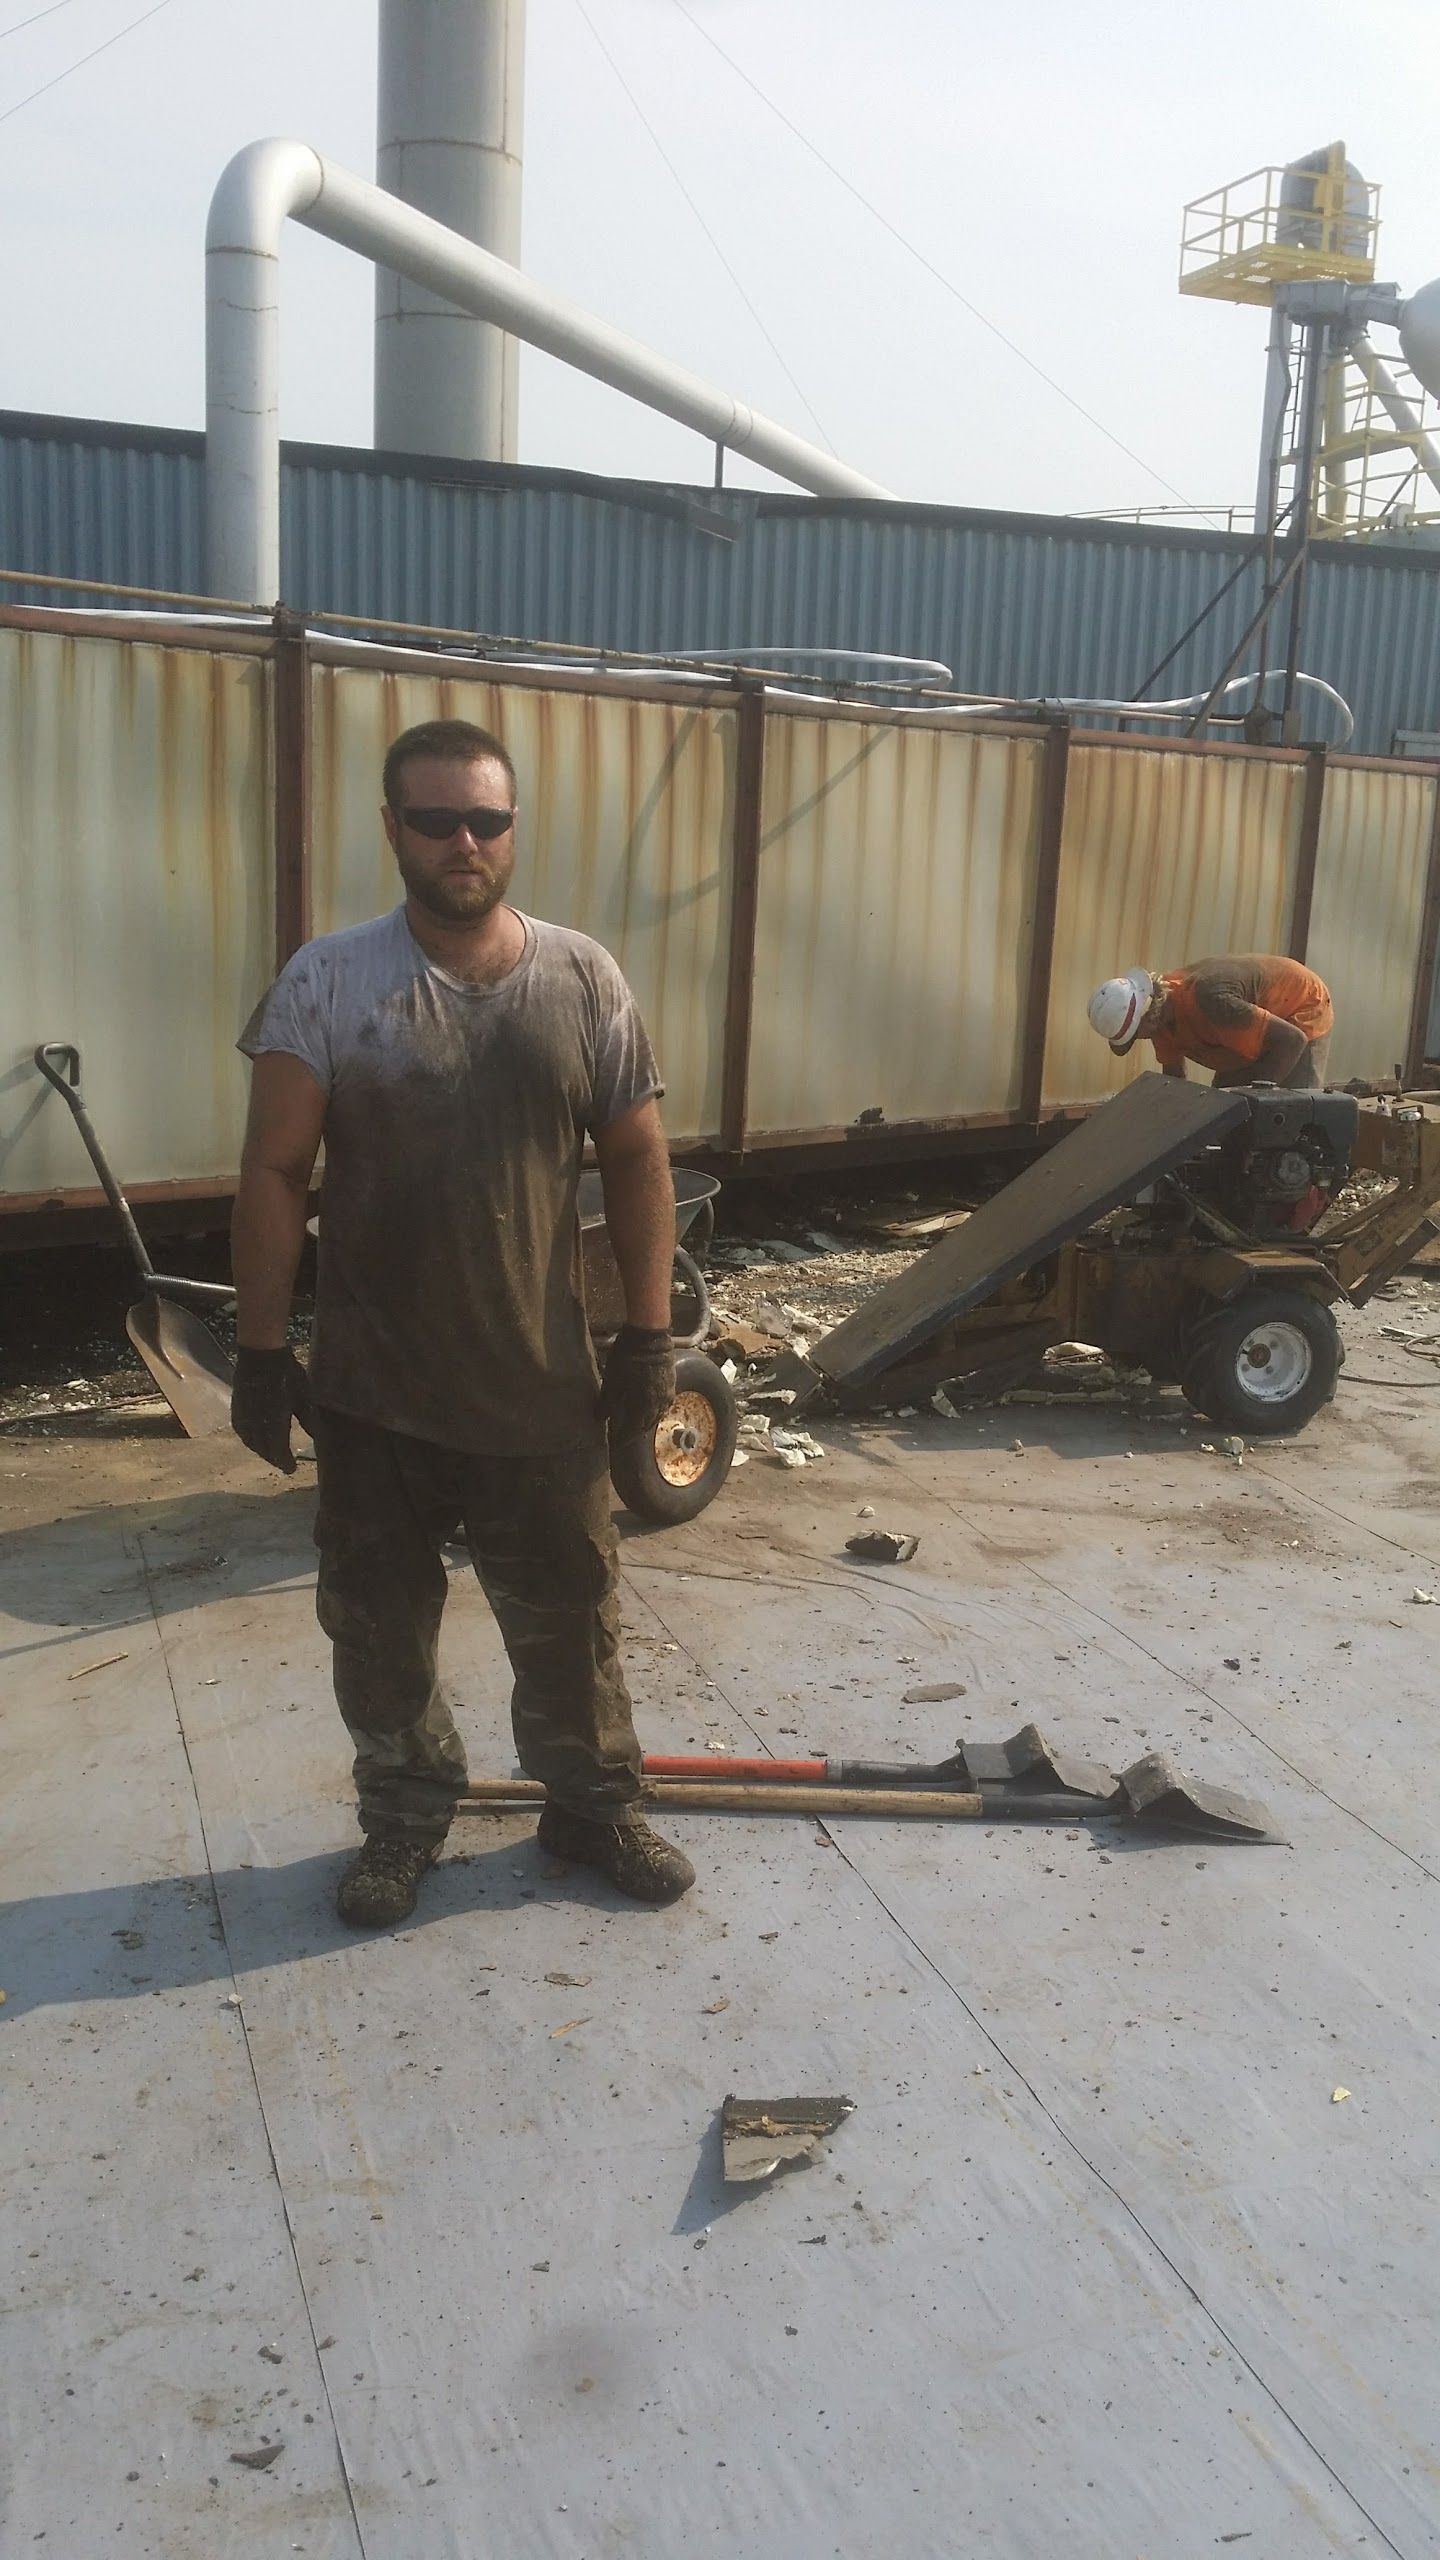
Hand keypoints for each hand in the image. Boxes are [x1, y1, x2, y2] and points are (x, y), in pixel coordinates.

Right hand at [231, 1346, 313, 1473]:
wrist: (260, 1354)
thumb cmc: (287, 1374)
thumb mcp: (303, 1396)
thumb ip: (308, 1420)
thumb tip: (316, 1438)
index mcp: (274, 1426)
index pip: (278, 1453)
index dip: (285, 1463)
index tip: (291, 1469)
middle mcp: (256, 1426)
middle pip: (264, 1451)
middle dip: (274, 1458)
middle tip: (283, 1463)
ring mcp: (244, 1418)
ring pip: (252, 1443)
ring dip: (261, 1451)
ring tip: (271, 1453)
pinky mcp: (236, 1409)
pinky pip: (242, 1433)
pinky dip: (250, 1440)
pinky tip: (255, 1439)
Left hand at [599, 1325, 675, 1445]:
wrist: (650, 1335)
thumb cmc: (628, 1356)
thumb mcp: (612, 1380)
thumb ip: (606, 1402)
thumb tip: (599, 1419)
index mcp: (643, 1405)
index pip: (631, 1430)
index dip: (621, 1439)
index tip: (613, 1445)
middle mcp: (658, 1404)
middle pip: (645, 1426)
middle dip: (633, 1433)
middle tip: (622, 1436)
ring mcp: (667, 1394)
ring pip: (656, 1416)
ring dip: (644, 1423)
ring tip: (634, 1425)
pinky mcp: (671, 1384)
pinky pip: (662, 1405)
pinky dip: (653, 1411)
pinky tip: (647, 1408)